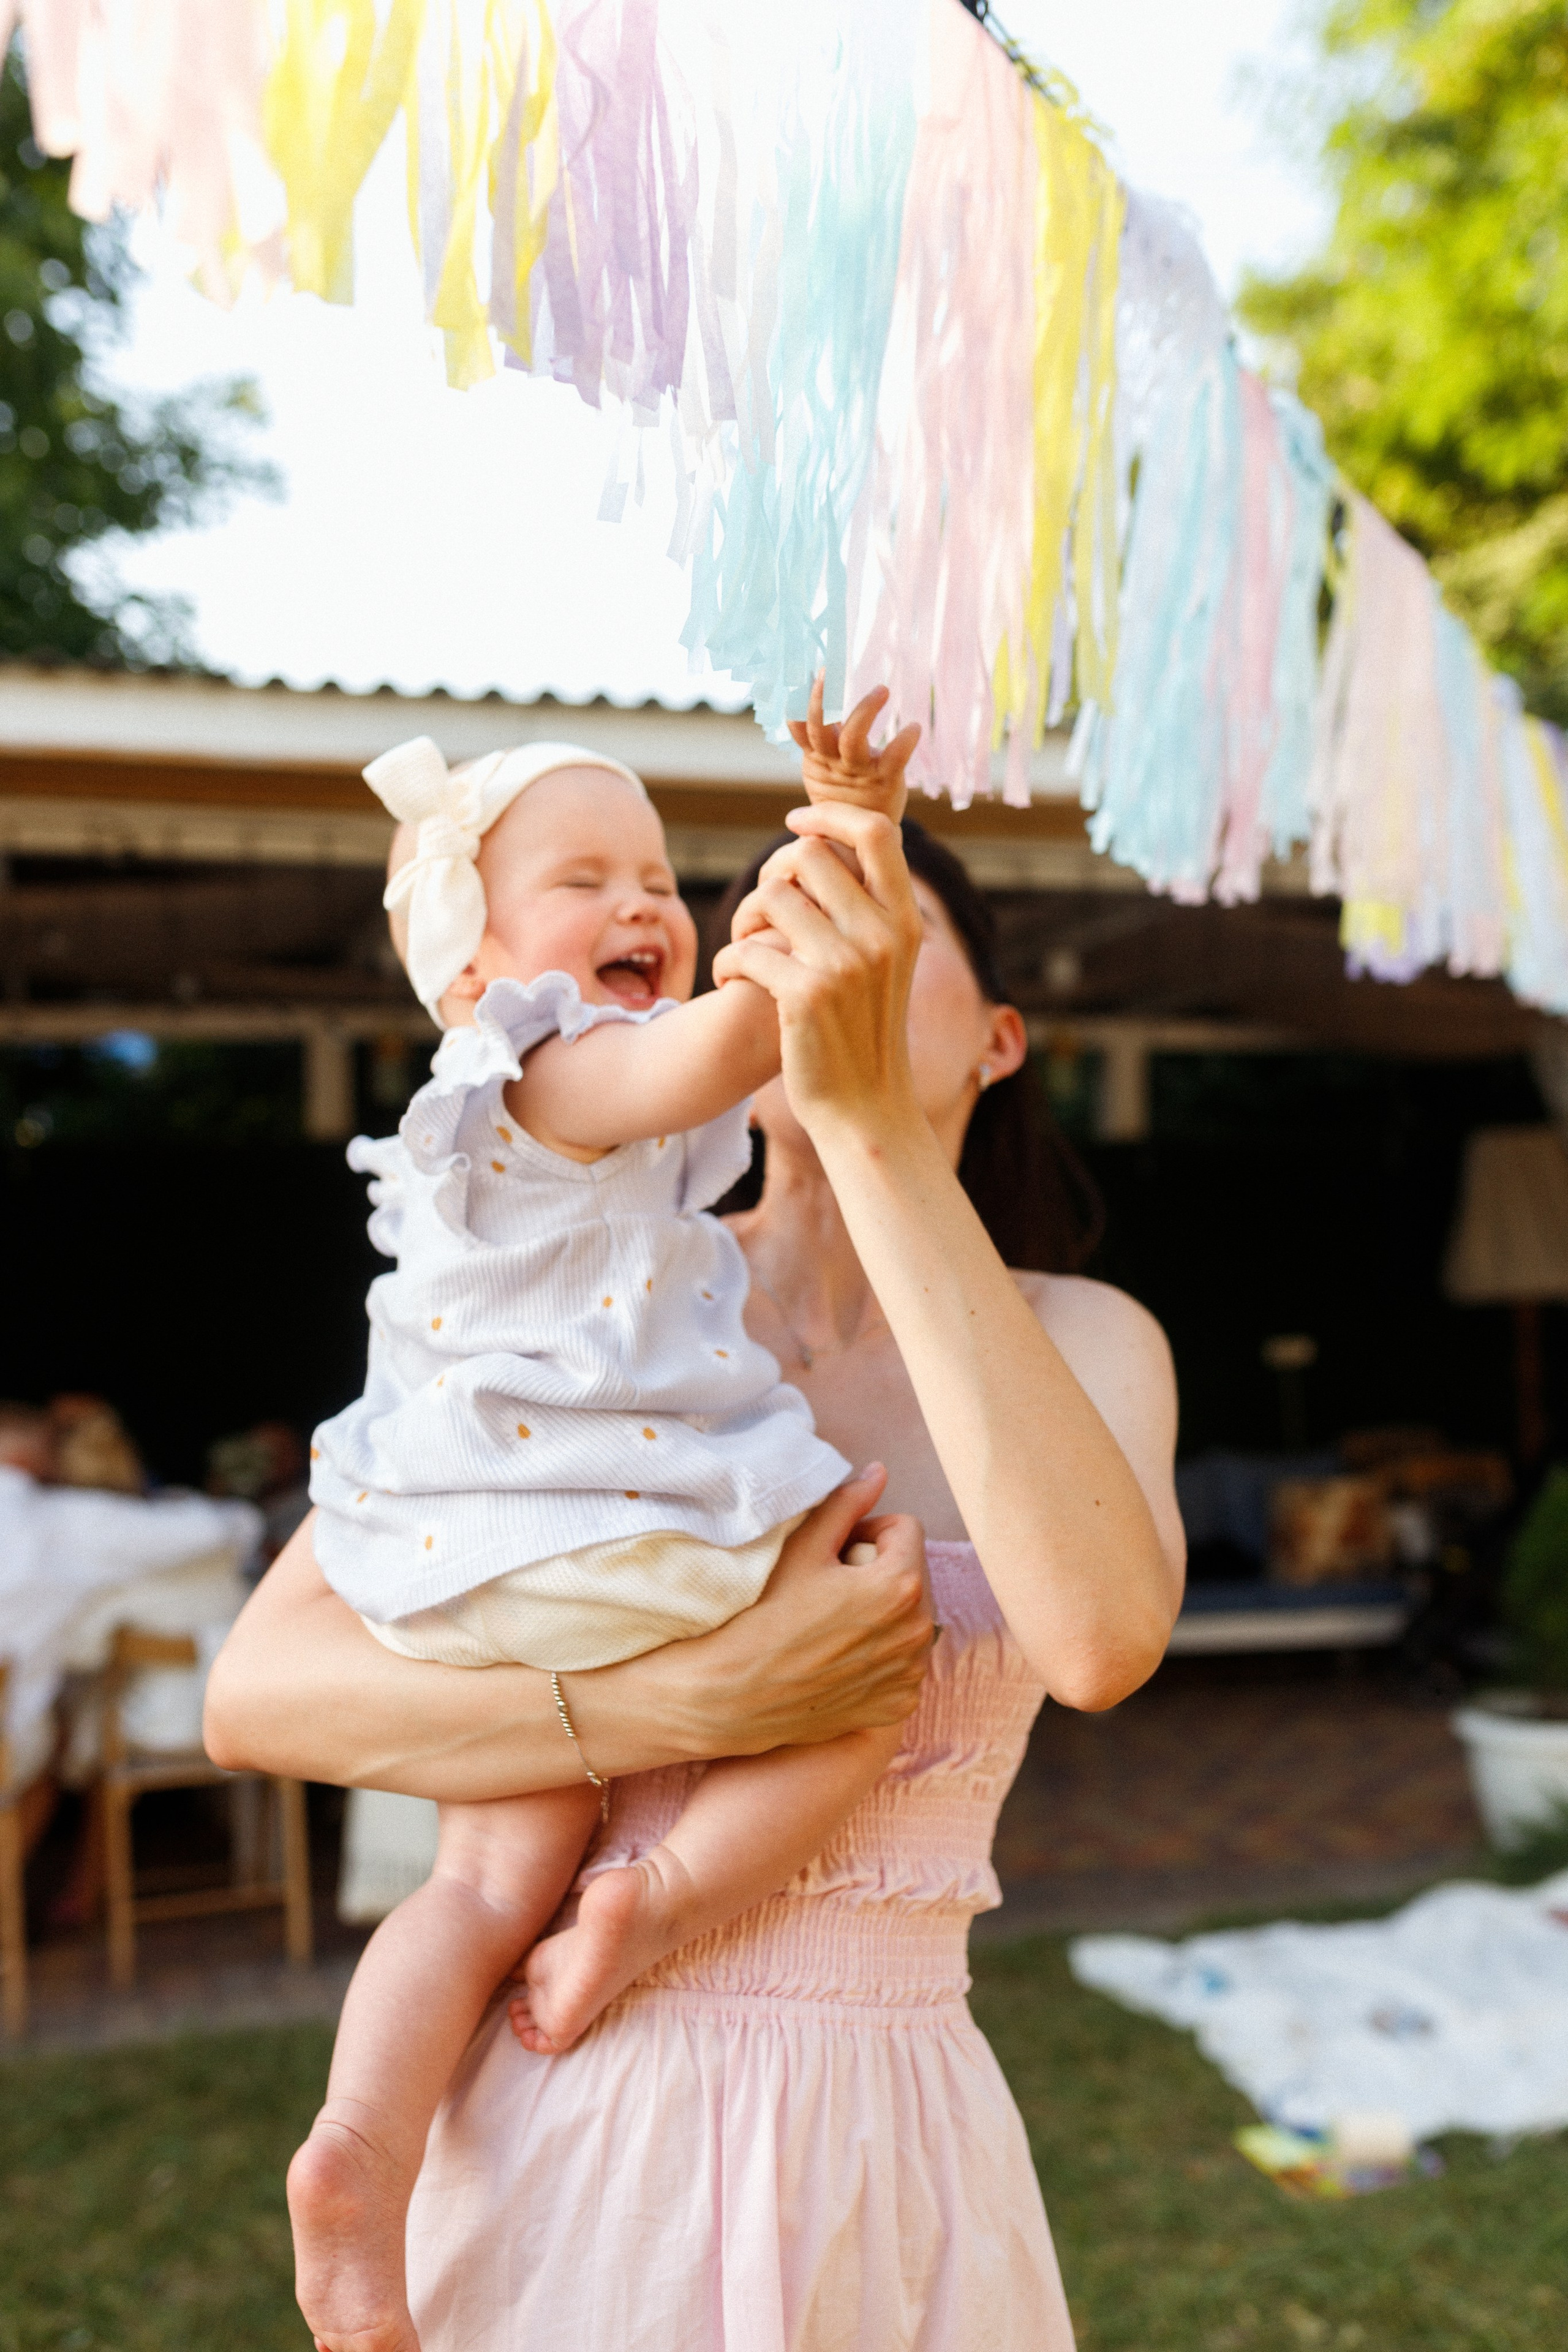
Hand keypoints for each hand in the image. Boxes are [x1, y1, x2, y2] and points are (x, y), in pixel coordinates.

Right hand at [642, 1469, 935, 1753]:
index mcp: (900, 1584)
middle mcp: (918, 1632)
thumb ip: (847, 1505)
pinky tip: (840, 1657)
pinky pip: (903, 1662)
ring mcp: (910, 1674)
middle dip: (880, 1571)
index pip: (906, 1529)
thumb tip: (879, 1473)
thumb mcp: (803, 1549)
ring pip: (910, 1618)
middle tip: (832, 1586)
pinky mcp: (897, 1705)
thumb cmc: (763, 1615)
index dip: (869, 1530)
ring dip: (885, 1612)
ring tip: (835, 1621)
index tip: (836, 1550)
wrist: (733, 1694)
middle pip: (913, 1574)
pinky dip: (881, 1655)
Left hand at [712, 802, 923, 1142]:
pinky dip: (726, 963)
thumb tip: (822, 845)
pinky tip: (730, 982)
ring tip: (742, 951)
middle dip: (771, 875)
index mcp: (905, 921)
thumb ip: (867, 910)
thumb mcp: (886, 965)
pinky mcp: (805, 995)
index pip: (876, 832)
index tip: (794, 821)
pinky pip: (745, 947)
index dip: (829, 814)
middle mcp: (882, 935)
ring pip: (769, 896)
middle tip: (759, 914)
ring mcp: (846, 964)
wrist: (865, 1110)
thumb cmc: (864, 1034)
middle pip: (808, 855)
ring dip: (741, 920)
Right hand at [789, 672, 920, 825]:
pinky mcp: (883, 780)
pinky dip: (903, 742)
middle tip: (827, 670)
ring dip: (864, 711)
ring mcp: (856, 771)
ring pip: (851, 738)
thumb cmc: (846, 796)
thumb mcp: (825, 768)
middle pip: (820, 727)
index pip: (800, 725)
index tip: (800, 672)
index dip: (797, 701)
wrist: (860, 838)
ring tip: (882, 690)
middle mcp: (833, 762)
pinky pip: (893, 758)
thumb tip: (808, 694)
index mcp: (817, 757)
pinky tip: (914, 727)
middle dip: (821, 699)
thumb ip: (819, 739)